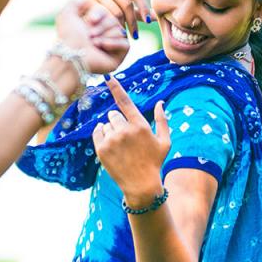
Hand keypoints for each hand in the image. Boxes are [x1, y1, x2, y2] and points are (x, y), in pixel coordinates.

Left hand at [56, 0, 128, 73]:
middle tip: (89, 36)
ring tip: (94, 44)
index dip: (99, 14)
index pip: (107, 10)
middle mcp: (105, 33)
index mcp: (95, 24)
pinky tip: (102, 47)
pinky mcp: (120, 54)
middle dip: (101, 27)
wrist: (72, 55)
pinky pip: (125, 42)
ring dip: (104, 36)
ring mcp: (114, 43)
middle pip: (115, 19)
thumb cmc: (69, 37)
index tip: (89, 21)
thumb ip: (76, 3)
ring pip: (120, 30)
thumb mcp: (67, 14)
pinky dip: (113, 43)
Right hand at [86, 0, 155, 38]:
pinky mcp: (87, 1)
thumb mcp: (123, 11)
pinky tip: (111, 34)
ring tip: (122, 34)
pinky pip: (105, 18)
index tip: (149, 22)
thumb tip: (156, 15)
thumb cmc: (105, 12)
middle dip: (132, 22)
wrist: (80, 15)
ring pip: (116, 12)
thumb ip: (138, 12)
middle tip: (135, 36)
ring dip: (121, 26)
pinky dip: (110, 27)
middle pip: (127, 4)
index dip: (144, 9)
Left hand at [92, 76, 169, 205]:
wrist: (141, 185)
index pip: (125, 101)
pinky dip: (101, 135)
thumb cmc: (155, 162)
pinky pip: (97, 133)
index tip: (107, 77)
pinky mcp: (102, 149)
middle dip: (118, 121)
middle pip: (113, 114)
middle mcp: (125, 130)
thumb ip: (162, 120)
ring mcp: (112, 140)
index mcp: (140, 125)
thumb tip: (160, 102)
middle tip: (126, 137)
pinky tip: (111, 145)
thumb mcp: (165, 141)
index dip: (116, 87)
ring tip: (121, 146)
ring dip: (111, 130)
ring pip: (105, 124)